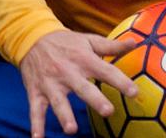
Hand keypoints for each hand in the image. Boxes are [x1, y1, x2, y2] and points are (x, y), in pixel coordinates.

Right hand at [19, 30, 136, 136]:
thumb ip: (111, 46)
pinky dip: (36, 124)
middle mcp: (67, 71)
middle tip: (108, 111)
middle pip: (83, 88)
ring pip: (58, 101)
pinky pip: (35, 110)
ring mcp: (50, 83)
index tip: (134, 93)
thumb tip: (134, 42)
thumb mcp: (88, 40)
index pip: (105, 70)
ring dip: (64, 115)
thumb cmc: (65, 43)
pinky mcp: (36, 91)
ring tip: (71, 129)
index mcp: (83, 59)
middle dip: (95, 100)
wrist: (31, 37)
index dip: (120, 81)